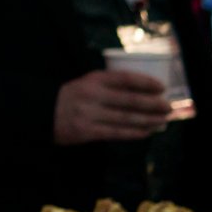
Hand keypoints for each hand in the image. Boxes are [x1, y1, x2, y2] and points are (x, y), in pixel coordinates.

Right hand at [53, 68, 170, 144]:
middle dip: (153, 104)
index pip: (124, 78)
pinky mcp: (87, 131)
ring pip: (126, 118)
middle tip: (169, 107)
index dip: (145, 82)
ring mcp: (89, 114)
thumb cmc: (70, 97)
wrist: (41, 113)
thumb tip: (142, 93)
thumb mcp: (86, 84)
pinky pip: (116, 133)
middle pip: (129, 100)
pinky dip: (134, 133)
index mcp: (92, 79)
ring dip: (148, 120)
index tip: (162, 86)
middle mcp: (92, 95)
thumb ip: (108, 86)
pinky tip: (146, 132)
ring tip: (163, 121)